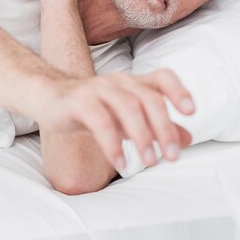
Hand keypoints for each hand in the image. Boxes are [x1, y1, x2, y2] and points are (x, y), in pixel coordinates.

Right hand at [36, 69, 195, 169]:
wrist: (49, 98)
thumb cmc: (94, 109)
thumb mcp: (128, 120)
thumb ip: (156, 127)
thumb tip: (187, 139)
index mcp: (134, 83)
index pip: (162, 77)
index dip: (179, 91)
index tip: (191, 112)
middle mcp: (119, 82)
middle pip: (149, 98)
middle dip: (164, 128)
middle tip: (172, 156)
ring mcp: (98, 89)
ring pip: (127, 107)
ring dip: (142, 136)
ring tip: (149, 161)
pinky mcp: (78, 102)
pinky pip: (100, 120)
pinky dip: (113, 143)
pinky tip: (120, 162)